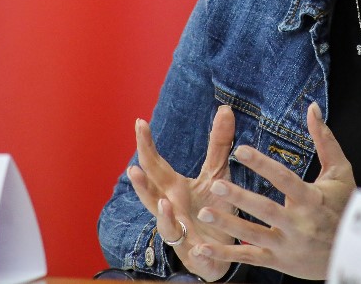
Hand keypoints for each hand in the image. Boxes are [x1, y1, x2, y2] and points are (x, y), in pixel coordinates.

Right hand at [127, 105, 235, 280]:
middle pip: (152, 191)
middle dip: (141, 181)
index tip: (139, 122)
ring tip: (162, 202)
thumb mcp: (217, 173)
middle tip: (134, 167)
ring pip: (163, 222)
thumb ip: (219, 144)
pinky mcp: (192, 250)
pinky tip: (192, 240)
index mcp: (173, 187)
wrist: (221, 248)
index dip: (146, 144)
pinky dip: (188, 243)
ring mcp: (178, 229)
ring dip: (161, 214)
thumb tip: (226, 109)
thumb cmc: (213, 208)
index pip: (155, 163)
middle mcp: (169, 206)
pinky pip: (187, 246)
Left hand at [190, 102, 355, 279]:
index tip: (240, 150)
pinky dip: (225, 255)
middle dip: (239, 198)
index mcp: (312, 199)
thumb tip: (313, 107)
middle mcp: (299, 223)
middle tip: (215, 185)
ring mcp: (288, 245)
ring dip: (228, 224)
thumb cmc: (346, 205)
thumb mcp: (340, 171)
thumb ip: (324, 139)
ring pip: (253, 234)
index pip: (284, 179)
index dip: (262, 164)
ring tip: (205, 213)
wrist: (355, 252)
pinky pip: (250, 258)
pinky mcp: (280, 261)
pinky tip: (203, 248)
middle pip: (265, 209)